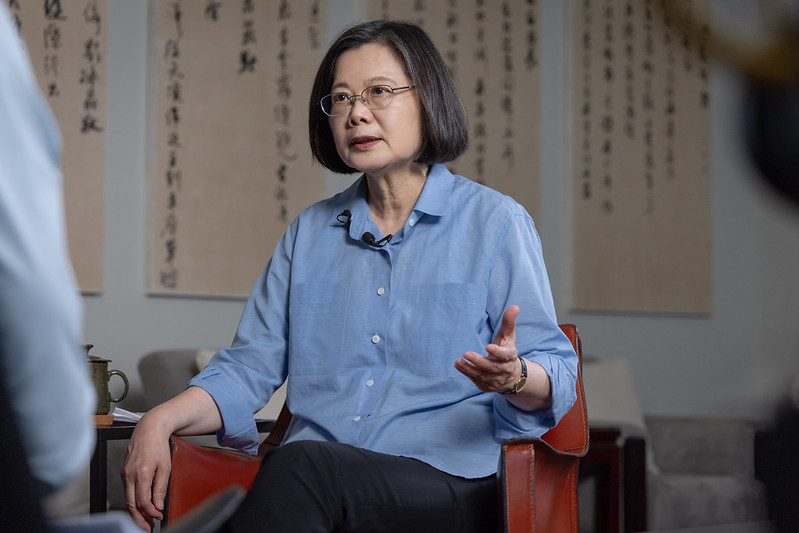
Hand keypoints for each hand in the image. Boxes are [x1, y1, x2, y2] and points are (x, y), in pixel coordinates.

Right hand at [121, 414, 172, 530]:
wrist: (149, 429)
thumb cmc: (158, 445)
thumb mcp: (166, 467)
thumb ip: (160, 488)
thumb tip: (158, 505)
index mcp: (141, 473)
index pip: (143, 501)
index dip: (151, 512)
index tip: (159, 517)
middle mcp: (129, 475)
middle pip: (131, 504)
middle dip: (139, 519)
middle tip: (147, 528)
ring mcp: (125, 474)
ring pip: (128, 499)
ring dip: (136, 512)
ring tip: (145, 521)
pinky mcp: (124, 473)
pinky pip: (128, 491)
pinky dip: (133, 501)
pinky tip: (141, 506)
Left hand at [455, 305, 521, 392]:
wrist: (512, 375)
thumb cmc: (507, 351)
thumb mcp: (508, 336)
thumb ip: (509, 322)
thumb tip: (514, 306)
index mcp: (510, 356)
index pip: (505, 355)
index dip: (497, 352)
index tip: (488, 346)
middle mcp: (505, 369)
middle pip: (491, 367)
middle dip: (479, 361)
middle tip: (466, 353)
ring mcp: (496, 380)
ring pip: (482, 375)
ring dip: (469, 368)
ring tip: (459, 361)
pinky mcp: (488, 386)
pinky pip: (476, 380)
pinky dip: (467, 373)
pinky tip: (459, 365)